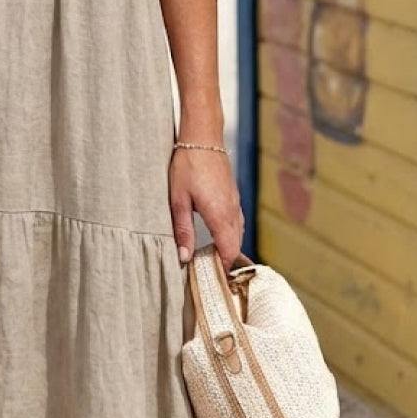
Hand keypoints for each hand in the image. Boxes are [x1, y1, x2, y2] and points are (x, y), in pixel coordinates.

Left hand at [169, 143, 244, 269]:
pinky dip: (230, 233)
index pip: (229, 251)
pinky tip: (218, 235)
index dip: (224, 268)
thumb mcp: (178, 200)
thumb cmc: (187, 165)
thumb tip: (184, 258)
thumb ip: (183, 230)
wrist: (202, 137)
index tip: (214, 281)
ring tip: (212, 259)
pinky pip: (236, 221)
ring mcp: (235, 202)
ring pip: (237, 233)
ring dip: (228, 247)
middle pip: (236, 245)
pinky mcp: (233, 195)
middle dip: (226, 261)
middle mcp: (232, 211)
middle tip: (210, 274)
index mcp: (220, 216)